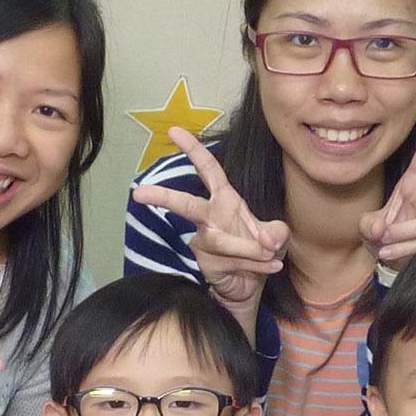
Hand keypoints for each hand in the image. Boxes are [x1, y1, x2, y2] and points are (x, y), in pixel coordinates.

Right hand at [131, 126, 288, 331]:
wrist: (251, 284)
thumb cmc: (260, 250)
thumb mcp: (276, 235)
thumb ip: (276, 232)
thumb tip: (267, 240)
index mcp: (224, 200)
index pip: (207, 169)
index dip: (193, 150)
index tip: (174, 132)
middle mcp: (210, 217)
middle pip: (185, 204)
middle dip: (163, 197)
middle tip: (138, 193)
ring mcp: (203, 240)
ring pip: (219, 240)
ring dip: (249, 249)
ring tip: (270, 255)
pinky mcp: (205, 262)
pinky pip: (229, 261)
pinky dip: (254, 264)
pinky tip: (270, 266)